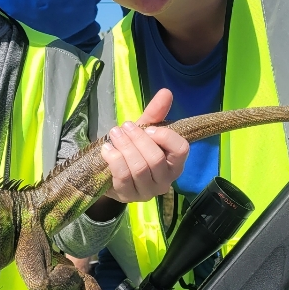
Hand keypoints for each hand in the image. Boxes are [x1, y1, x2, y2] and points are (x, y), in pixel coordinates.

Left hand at [101, 88, 188, 203]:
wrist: (109, 170)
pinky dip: (114, 159)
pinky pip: (122, 177)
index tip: (148, 128)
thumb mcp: (143, 131)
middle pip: (156, 159)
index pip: (181, 150)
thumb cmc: (133, 149)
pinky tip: (107, 149)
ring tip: (115, 134)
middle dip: (137, 139)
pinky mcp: (127, 197)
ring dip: (125, 147)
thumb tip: (166, 92)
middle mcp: (165, 181)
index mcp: (174, 164)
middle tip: (125, 127)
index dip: (164, 136)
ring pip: (139, 168)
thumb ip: (155, 114)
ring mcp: (146, 192)